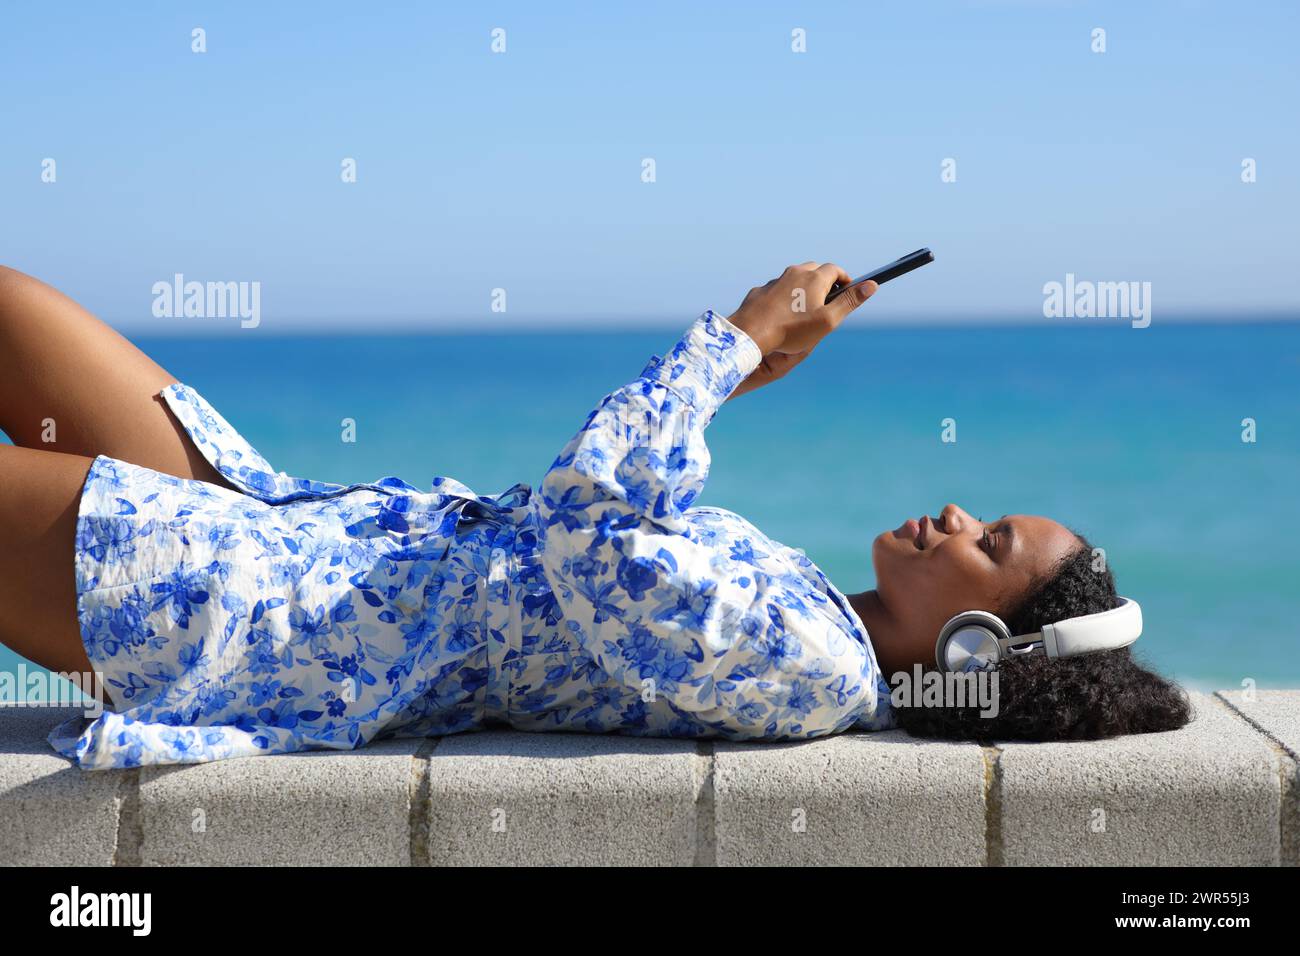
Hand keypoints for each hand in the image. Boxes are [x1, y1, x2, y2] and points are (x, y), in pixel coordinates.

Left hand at [725, 262, 876, 398]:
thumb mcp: (828, 320)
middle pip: (816, 270)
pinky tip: (783, 314)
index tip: (848, 291)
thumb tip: (872, 285)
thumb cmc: (792, 330)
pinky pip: (778, 289)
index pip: (836, 270)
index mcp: (815, 277)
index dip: (845, 280)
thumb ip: (850, 302)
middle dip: (825, 281)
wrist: (752, 333)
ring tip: (806, 308)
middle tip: (828, 299)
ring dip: (804, 287)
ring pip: (795, 278)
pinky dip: (785, 296)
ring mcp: (776, 280)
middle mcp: (796, 272)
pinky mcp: (762, 290)